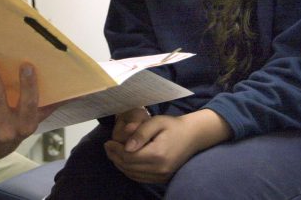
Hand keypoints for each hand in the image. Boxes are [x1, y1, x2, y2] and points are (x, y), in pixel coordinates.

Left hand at [104, 110, 231, 183]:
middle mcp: (160, 169)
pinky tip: (125, 159)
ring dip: (120, 164)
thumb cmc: (173, 125)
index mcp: (158, 154)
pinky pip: (140, 178)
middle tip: (108, 146)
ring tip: (113, 152)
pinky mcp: (162, 178)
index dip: (115, 150)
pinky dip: (129, 170)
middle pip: (129, 167)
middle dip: (115, 157)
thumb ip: (140, 133)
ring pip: (133, 174)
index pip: (129, 156)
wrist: (193, 136)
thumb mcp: (156, 122)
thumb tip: (126, 147)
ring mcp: (162, 176)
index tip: (108, 141)